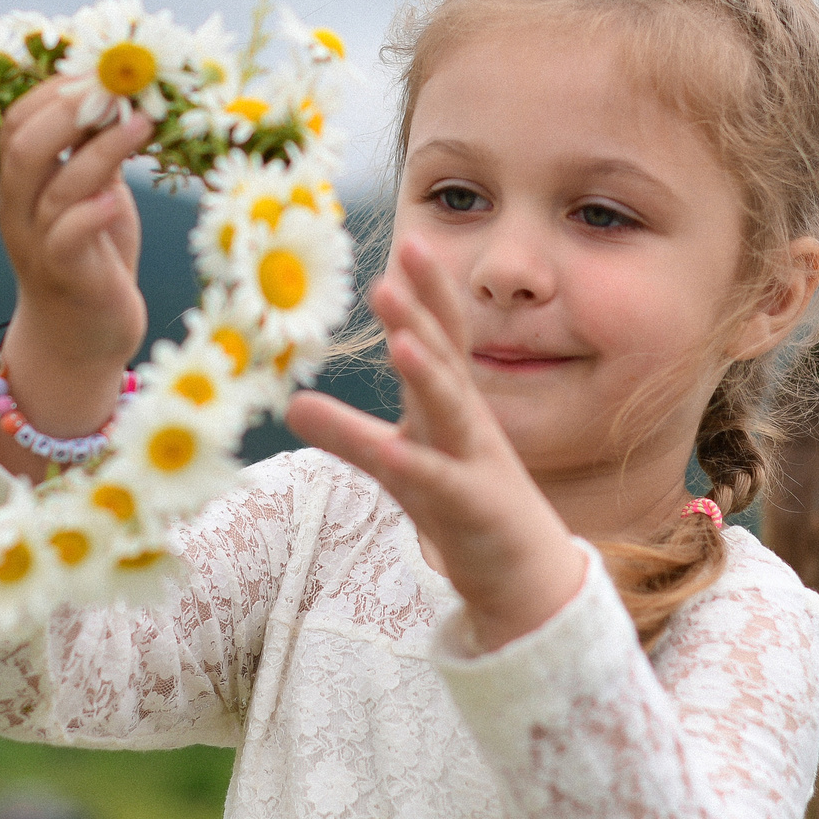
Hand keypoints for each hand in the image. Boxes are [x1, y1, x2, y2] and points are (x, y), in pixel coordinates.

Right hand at [0, 80, 151, 470]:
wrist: (82, 337)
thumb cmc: (93, 256)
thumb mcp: (94, 192)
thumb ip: (95, 152)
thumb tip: (125, 96)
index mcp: (19, 182)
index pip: (16, 121)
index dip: (54, 90)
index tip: (101, 68)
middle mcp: (18, 209)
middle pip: (23, 145)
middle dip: (69, 107)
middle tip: (117, 86)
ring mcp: (37, 244)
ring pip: (53, 186)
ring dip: (99, 149)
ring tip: (143, 122)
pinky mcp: (65, 276)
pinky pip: (67, 236)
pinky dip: (92, 211)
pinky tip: (118, 196)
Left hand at [284, 238, 583, 649]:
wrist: (525, 576)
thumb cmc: (463, 505)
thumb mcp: (403, 462)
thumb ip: (349, 433)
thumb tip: (292, 403)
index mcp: (452, 405)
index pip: (443, 337)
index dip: (428, 292)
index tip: (410, 242)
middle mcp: (467, 424)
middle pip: (446, 359)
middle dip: (421, 315)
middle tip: (392, 272)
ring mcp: (474, 464)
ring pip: (450, 412)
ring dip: (426, 374)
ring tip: (400, 341)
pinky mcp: (471, 510)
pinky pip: (440, 485)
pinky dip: (416, 466)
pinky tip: (394, 452)